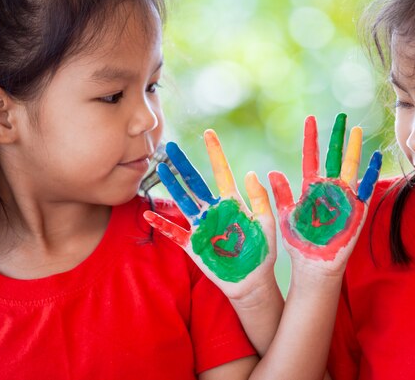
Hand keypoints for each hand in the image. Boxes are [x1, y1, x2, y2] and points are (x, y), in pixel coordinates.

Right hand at [143, 130, 276, 297]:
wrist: (252, 280)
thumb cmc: (261, 252)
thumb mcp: (266, 223)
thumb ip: (260, 199)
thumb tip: (251, 172)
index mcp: (233, 202)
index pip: (221, 172)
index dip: (214, 152)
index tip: (208, 133)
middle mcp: (214, 210)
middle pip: (194, 182)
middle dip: (182, 164)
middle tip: (169, 147)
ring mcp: (201, 226)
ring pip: (182, 201)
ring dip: (171, 186)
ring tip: (159, 169)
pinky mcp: (193, 244)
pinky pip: (174, 232)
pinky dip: (161, 223)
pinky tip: (148, 213)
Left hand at [268, 113, 380, 269]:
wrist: (315, 264)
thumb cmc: (300, 242)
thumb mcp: (286, 215)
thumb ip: (280, 193)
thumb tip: (271, 171)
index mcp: (310, 187)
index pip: (311, 156)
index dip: (311, 138)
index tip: (310, 119)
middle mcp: (328, 188)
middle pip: (334, 156)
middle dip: (337, 136)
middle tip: (342, 116)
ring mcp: (344, 197)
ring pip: (350, 166)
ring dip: (354, 149)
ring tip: (357, 130)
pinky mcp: (356, 209)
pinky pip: (366, 187)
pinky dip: (371, 172)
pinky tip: (376, 156)